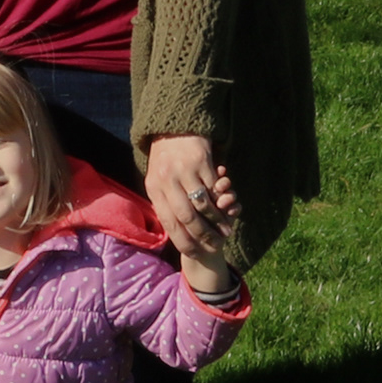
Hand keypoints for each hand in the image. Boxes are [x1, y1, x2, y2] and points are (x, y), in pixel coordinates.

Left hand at [145, 136, 237, 260]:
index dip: (182, 240)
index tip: (194, 253)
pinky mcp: (201, 163)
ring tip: (225, 232)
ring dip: (216, 222)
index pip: (168, 221)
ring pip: (201, 204)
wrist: (173, 128)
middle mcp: (167, 180)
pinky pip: (212, 189)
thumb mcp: (156, 180)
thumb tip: (170, 230)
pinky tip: (227, 211)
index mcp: (153, 188)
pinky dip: (221, 202)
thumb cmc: (165, 160)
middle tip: (215, 247)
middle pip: (185, 216)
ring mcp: (184, 171)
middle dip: (202, 235)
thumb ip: (162, 202)